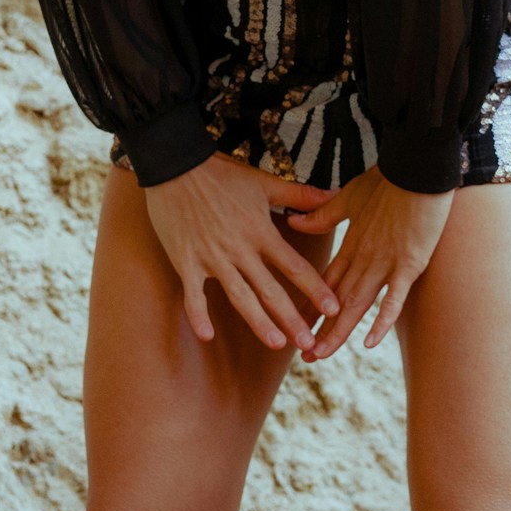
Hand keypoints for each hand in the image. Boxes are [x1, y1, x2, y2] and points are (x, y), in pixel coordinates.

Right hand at [143, 155, 339, 352]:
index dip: (314, 288)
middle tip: (309, 343)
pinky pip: (193, 294)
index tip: (332, 309)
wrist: (175, 166)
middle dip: (292, 318)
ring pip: (239, 297)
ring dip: (259, 322)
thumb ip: (301, 195)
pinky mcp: (186, 261)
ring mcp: (212, 258)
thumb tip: (335, 194)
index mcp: (260, 231)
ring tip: (277, 344)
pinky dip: (198, 315)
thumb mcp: (264, 182)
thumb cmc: (220, 173)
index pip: (294, 266)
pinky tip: (207, 337)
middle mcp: (239, 249)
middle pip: (270, 290)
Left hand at [287, 169, 450, 358]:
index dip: (311, 305)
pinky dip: (380, 321)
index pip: (325, 282)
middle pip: (337, 300)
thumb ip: (323, 214)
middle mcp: (363, 257)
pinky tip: (368, 343)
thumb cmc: (389, 178)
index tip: (297, 324)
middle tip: (305, 354)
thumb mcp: (349, 196)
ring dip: (338, 331)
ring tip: (322, 354)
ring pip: (356, 304)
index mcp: (351, 244)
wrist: (418, 164)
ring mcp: (386, 262)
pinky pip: (393, 298)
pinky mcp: (409, 263)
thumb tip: (294, 221)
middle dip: (320, 328)